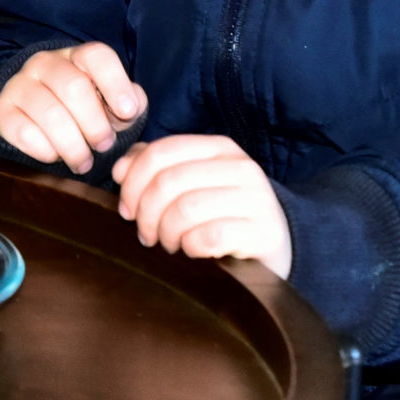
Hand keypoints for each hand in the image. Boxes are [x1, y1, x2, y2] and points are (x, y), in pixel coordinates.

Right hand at [0, 42, 145, 173]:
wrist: (28, 115)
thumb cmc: (80, 109)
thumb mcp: (108, 101)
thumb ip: (128, 102)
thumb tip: (133, 106)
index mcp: (77, 56)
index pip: (97, 56)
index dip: (116, 84)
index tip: (127, 113)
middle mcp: (45, 63)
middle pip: (74, 87)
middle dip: (95, 124)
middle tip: (105, 146)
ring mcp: (20, 85)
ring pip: (50, 114)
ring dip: (73, 145)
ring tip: (84, 162)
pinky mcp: (3, 111)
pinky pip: (25, 132)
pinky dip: (46, 150)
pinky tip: (55, 156)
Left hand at [112, 134, 290, 277]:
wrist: (278, 245)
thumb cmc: (225, 214)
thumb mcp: (194, 183)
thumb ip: (156, 168)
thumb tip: (121, 168)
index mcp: (220, 148)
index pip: (162, 152)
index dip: (133, 181)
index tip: (126, 209)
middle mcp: (240, 167)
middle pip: (169, 181)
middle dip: (146, 213)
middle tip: (145, 234)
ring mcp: (255, 199)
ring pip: (186, 209)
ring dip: (166, 233)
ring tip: (168, 244)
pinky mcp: (262, 232)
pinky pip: (209, 237)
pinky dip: (190, 247)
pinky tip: (191, 251)